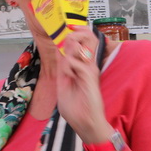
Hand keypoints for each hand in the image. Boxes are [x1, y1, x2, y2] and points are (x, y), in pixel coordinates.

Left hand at [55, 29, 109, 144]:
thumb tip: (59, 51)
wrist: (84, 123)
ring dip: (69, 51)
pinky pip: (76, 63)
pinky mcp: (90, 77)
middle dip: (75, 34)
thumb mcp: (63, 83)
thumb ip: (62, 67)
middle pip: (88, 38)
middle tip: (67, 39)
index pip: (83, 42)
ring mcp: (91, 70)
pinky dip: (68, 66)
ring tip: (67, 68)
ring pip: (81, 47)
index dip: (75, 32)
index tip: (68, 27)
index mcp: (83, 66)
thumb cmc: (76, 107)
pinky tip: (69, 76)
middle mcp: (89, 65)